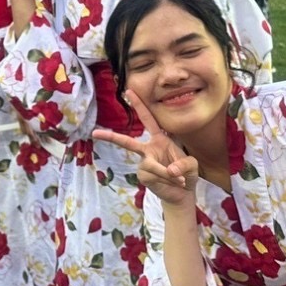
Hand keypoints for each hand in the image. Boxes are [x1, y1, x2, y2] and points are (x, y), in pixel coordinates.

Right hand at [93, 86, 200, 212]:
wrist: (183, 193)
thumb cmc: (187, 174)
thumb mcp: (191, 165)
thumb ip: (183, 164)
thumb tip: (169, 170)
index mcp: (160, 140)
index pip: (148, 120)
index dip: (139, 106)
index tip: (129, 91)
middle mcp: (148, 150)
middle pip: (127, 142)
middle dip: (111, 137)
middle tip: (95, 133)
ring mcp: (144, 164)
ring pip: (152, 165)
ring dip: (168, 173)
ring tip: (180, 180)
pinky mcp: (143, 177)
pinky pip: (155, 175)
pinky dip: (168, 179)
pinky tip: (175, 183)